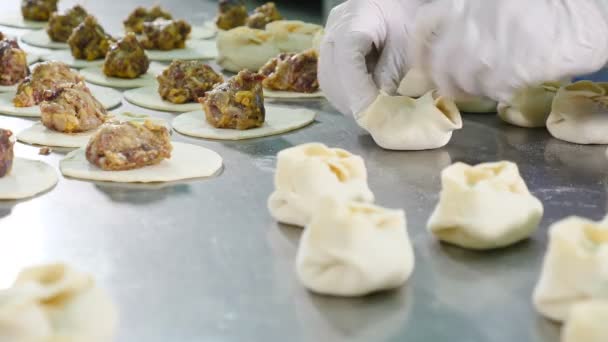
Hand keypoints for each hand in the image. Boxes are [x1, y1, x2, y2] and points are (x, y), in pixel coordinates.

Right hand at [319, 0, 422, 116]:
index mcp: (355, 19)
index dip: (357, 89)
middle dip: (352, 101)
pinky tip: (361, 100)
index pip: (347, 58)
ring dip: (347, 101)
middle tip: (375, 118)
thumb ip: (391, 74)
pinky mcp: (329, 51)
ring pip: (328, 80)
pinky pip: (330, 79)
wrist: (400, 5)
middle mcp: (334, 28)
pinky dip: (345, 95)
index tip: (372, 111)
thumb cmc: (409, 19)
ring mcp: (328, 39)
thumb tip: (378, 107)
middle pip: (332, 73)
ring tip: (369, 110)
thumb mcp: (407, 46)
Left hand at [412, 0, 607, 102]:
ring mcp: (484, 51)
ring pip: (464, 83)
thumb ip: (469, 18)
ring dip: (478, 85)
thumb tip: (451, 41)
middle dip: (449, 79)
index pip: (422, 28)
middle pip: (441, 66)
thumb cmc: (545, 6)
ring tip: (500, 74)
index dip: (419, 50)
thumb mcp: (498, 3)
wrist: (584, 17)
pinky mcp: (505, 73)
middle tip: (464, 83)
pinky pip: (492, 92)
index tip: (423, 63)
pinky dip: (502, 90)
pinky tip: (519, 76)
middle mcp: (467, 26)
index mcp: (463, 3)